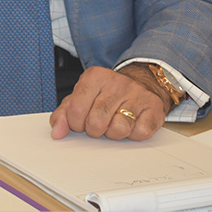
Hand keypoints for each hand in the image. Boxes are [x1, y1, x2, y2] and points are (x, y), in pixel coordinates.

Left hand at [49, 65, 170, 141]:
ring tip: (113, 123)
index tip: (80, 122)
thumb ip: (64, 113)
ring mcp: (138, 94)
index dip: (75, 123)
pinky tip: (131, 124)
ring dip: (113, 133)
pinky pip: (140, 133)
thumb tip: (56, 132)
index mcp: (94, 76)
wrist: (142, 83)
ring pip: (119, 129)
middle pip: (96, 122)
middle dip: (94, 130)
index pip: (75, 109)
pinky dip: (133, 135)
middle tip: (98, 124)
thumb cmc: (106, 93)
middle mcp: (117, 83)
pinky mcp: (154, 108)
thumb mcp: (81, 97)